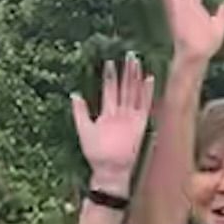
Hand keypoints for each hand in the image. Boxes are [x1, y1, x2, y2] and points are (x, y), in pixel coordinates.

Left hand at [68, 53, 154, 183]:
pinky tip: (149, 79)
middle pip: (125, 87)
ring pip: (135, 92)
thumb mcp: (84, 129)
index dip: (109, 76)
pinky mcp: (141, 123)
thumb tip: (74, 94)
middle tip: (128, 54)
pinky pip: (145, 105)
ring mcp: (132, 117)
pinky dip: (147, 92)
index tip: (109, 61)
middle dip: (126, 72)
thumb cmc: (96, 153)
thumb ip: (80, 112)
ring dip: (136, 78)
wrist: (110, 169)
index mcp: (108, 113)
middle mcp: (121, 112)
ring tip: (136, 61)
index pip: (110, 89)